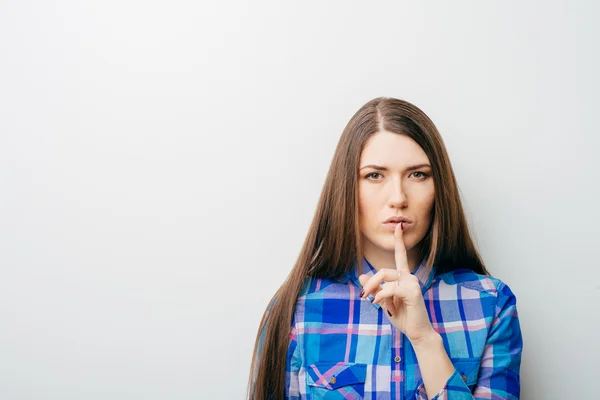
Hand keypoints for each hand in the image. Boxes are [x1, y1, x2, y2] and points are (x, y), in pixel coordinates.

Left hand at [359, 222, 436, 344]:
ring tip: (372, 301)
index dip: (399, 241)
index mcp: (404, 277)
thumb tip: (361, 275)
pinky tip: (377, 303)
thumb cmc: (402, 317)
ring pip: (385, 277)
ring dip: (374, 290)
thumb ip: (375, 288)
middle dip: (370, 282)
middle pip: (383, 270)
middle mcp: (409, 277)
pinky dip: (381, 295)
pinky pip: (390, 288)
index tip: (398, 226)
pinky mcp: (413, 292)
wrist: (417, 332)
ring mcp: (412, 283)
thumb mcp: (384, 301)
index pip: (401, 255)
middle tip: (363, 296)